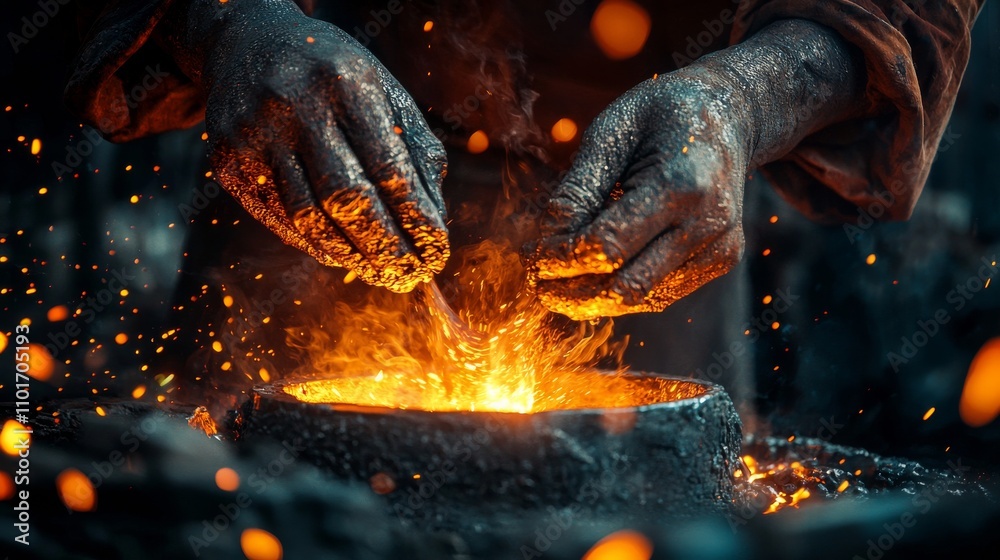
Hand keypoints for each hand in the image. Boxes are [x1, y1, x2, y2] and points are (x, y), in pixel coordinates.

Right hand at [202, 6, 447, 292]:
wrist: (245, 43)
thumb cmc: (334, 76)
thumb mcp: (383, 91)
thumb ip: (414, 149)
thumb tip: (433, 220)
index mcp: (346, 84)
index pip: (388, 167)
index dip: (415, 217)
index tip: (436, 250)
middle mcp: (295, 106)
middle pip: (346, 198)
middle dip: (384, 246)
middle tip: (410, 276)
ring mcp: (254, 135)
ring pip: (308, 216)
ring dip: (351, 255)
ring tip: (381, 273)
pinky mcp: (228, 160)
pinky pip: (278, 217)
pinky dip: (314, 244)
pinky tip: (343, 256)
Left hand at [526, 69, 748, 319]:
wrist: (730, 113)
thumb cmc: (663, 114)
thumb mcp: (612, 131)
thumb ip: (580, 186)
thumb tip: (549, 237)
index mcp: (682, 184)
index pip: (608, 245)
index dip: (562, 259)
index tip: (530, 256)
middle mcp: (708, 224)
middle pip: (626, 286)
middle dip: (572, 291)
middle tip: (536, 284)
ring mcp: (719, 248)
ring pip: (643, 299)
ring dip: (593, 300)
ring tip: (555, 287)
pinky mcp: (720, 261)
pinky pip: (660, 294)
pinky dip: (620, 293)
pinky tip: (591, 281)